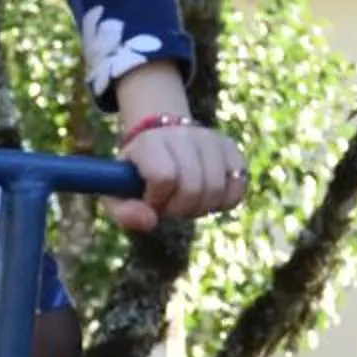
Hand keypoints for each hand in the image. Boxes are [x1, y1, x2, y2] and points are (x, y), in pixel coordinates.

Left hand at [107, 120, 249, 234]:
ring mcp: (211, 139)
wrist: (161, 142)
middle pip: (193, 187)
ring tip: (187, 201)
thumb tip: (151, 222)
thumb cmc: (136, 176)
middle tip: (170, 205)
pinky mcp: (231, 148)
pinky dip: (224, 202)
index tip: (151, 199)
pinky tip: (207, 197)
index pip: (164, 177)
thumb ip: (125, 213)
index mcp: (150, 142)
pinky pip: (238, 187)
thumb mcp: (118, 195)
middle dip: (180, 209)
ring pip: (218, 189)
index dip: (158, 200)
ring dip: (202, 207)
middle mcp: (183, 134)